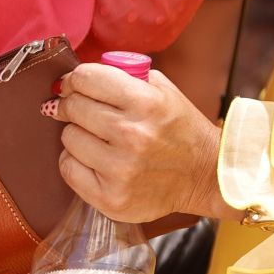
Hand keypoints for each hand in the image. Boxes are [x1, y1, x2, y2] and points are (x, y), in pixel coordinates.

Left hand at [49, 63, 222, 222]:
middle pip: (73, 107)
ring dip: (78, 134)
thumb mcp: (166, 92)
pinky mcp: (110, 197)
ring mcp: (120, 168)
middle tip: (80, 109)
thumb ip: (127, 76)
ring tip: (99, 138)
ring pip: (68, 138)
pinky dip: (77, 161)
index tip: (73, 84)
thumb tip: (79, 77)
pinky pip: (68, 168)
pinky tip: (96, 159)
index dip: (75, 79)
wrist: (205, 176)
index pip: (86, 78)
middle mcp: (132, 134)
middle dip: (73, 105)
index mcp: (147, 102)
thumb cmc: (182, 130)